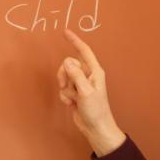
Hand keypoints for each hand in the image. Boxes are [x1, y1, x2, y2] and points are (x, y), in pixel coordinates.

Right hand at [56, 29, 124, 154]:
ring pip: (65, 77)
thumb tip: (67, 62)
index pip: (84, 51)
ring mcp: (81, 84)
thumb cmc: (96, 110)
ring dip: (65, 88)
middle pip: (69, 64)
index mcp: (95, 71)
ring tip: (73, 98)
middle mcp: (88, 75)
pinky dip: (65, 95)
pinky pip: (64, 88)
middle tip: (65, 86)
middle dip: (64, 74)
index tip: (65, 31)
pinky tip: (72, 104)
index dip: (75, 41)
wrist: (95, 128)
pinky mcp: (75, 93)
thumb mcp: (86, 91)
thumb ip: (76, 76)